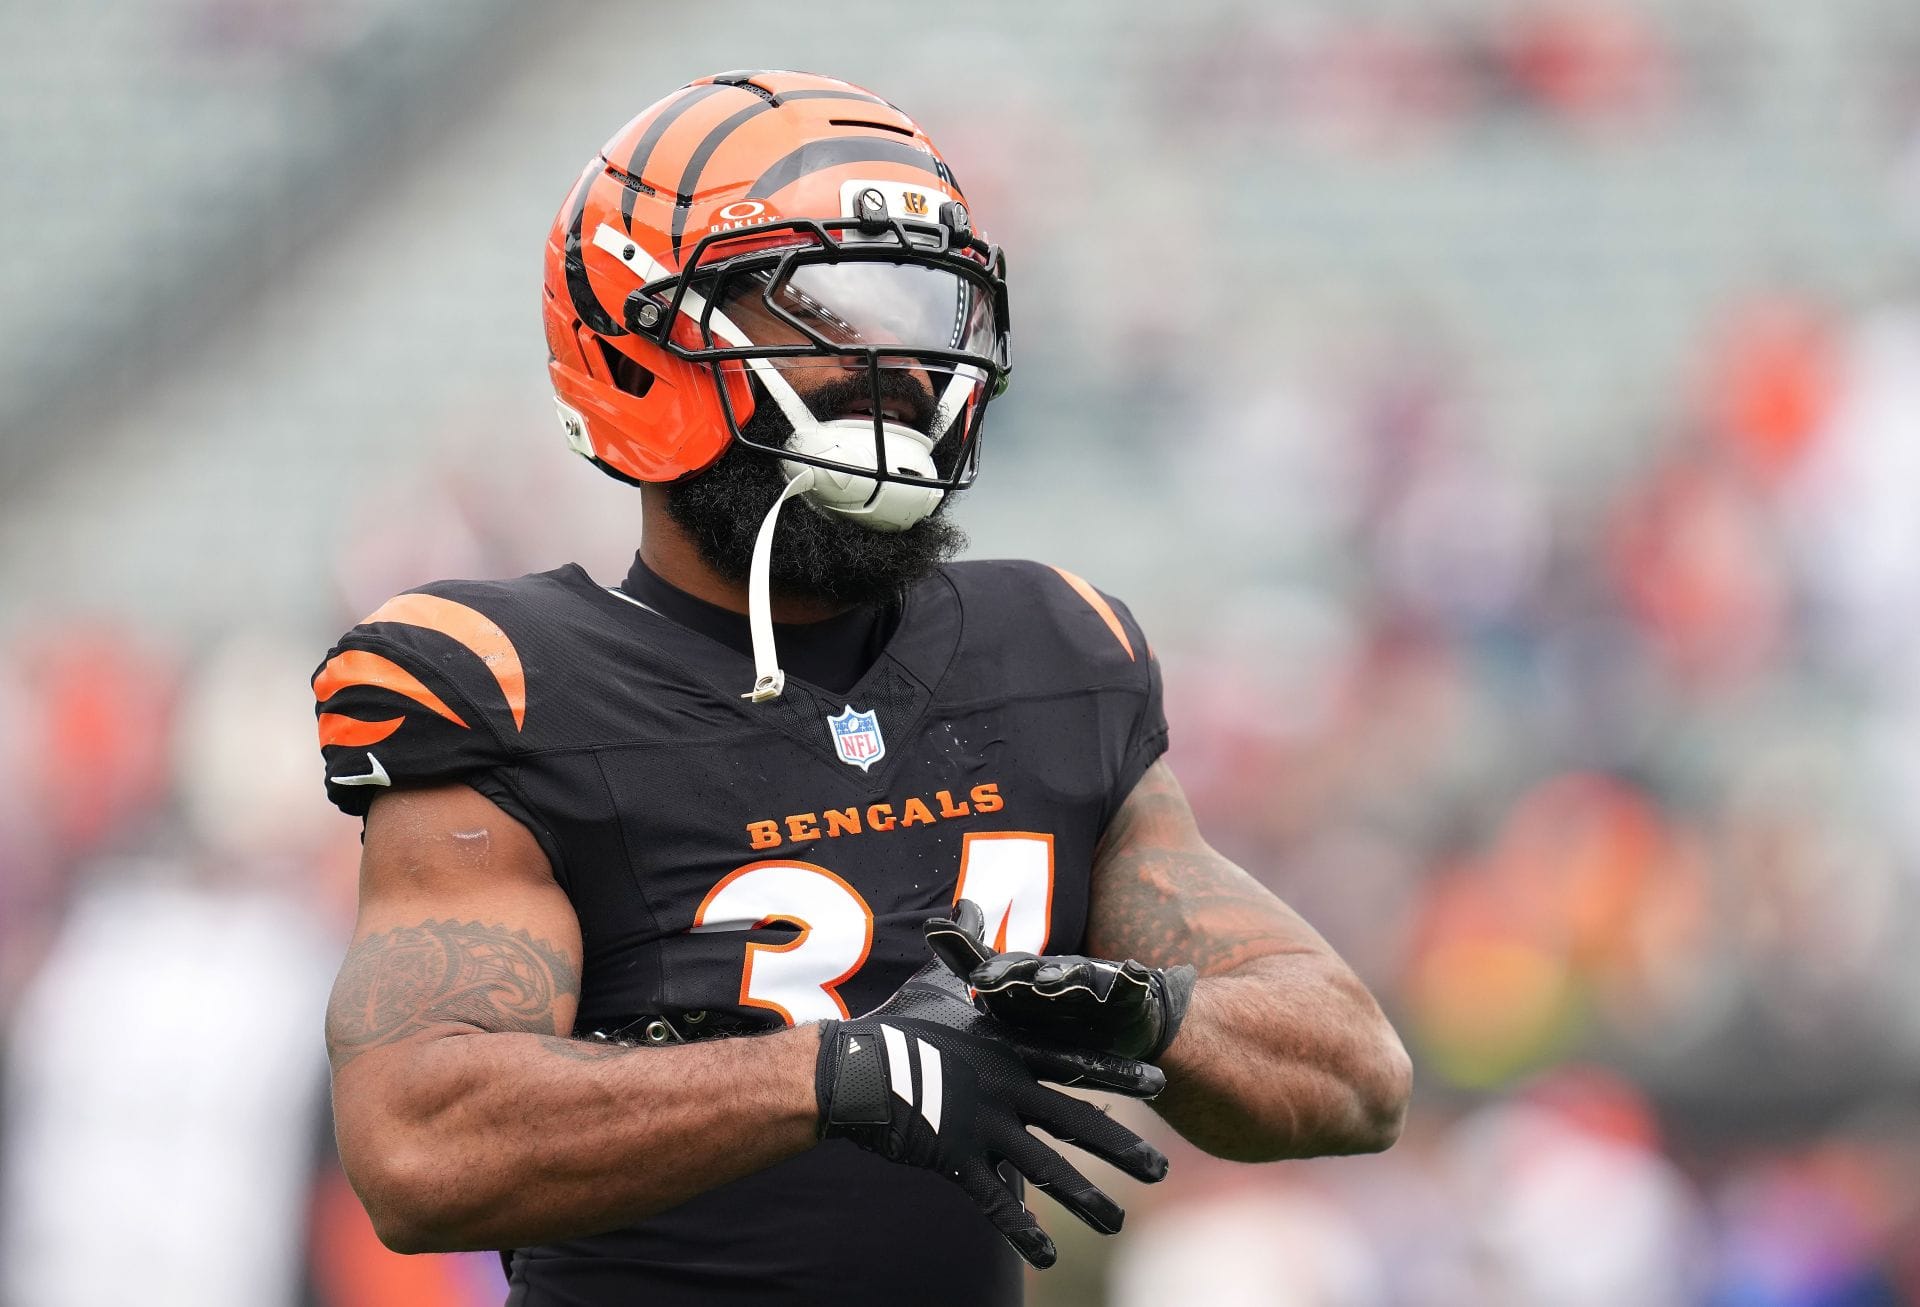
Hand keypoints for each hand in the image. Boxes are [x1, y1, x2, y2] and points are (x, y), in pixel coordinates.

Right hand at [815, 900, 1169, 1268]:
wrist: (849, 1068)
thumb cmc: (897, 1023)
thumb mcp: (936, 980)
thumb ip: (967, 948)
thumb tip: (972, 901)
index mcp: (1008, 1047)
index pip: (1075, 1060)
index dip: (1119, 1071)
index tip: (1160, 1082)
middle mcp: (1005, 1086)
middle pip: (1076, 1119)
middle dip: (1122, 1147)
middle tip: (1162, 1169)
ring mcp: (983, 1124)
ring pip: (1046, 1168)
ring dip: (1085, 1198)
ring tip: (1118, 1222)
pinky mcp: (955, 1157)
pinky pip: (996, 1200)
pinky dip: (1022, 1229)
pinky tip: (1046, 1256)